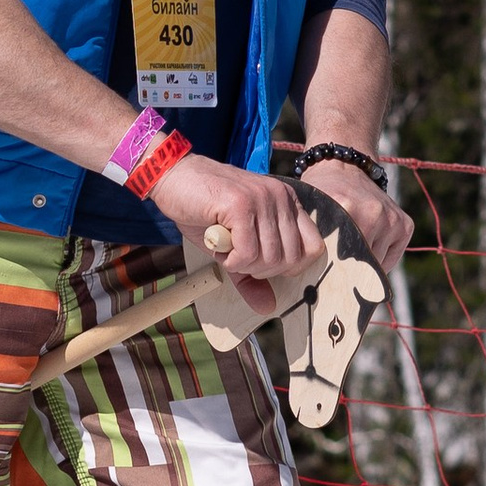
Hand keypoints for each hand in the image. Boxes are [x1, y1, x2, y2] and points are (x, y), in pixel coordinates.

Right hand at [154, 156, 319, 307]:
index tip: (262, 264)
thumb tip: (268, 307)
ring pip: (270, 258)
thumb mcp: (234, 246)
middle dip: (262, 270)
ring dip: (243, 264)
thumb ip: (253, 275)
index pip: (313, 247)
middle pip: (291, 258)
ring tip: (226, 248)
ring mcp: (262, 198)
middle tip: (238, 258)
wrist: (173, 178)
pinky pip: (247, 252)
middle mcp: (280, 197)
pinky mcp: (241, 204)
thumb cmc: (203, 210)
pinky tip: (218, 245)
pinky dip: (231, 260)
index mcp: (287, 202)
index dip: (289, 266)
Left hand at [299, 161, 410, 274]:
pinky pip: (391, 258)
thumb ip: (312, 241)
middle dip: (348, 272)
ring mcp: (390, 218)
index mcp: (344, 207)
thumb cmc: (322, 196)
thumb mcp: (310, 213)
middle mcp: (372, 212)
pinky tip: (367, 245)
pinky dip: (380, 260)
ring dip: (364, 265)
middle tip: (337, 267)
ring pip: (376, 264)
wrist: (344, 167)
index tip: (325, 277)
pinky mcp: (405, 224)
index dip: (332, 273)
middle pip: (359, 265)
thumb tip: (311, 283)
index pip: (339, 260)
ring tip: (351, 248)